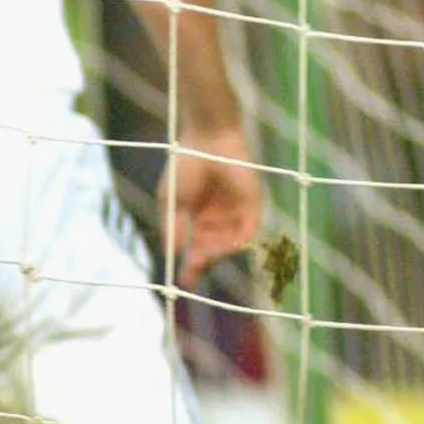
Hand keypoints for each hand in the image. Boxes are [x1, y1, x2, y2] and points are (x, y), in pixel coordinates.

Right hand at [163, 129, 262, 290]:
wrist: (207, 140)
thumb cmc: (185, 166)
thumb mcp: (171, 201)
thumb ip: (173, 228)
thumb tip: (175, 254)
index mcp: (199, 220)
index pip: (197, 250)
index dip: (191, 268)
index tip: (184, 283)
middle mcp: (219, 220)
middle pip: (212, 251)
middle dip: (203, 263)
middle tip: (193, 271)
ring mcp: (236, 214)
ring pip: (229, 244)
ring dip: (217, 253)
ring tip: (204, 253)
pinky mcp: (252, 206)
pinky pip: (248, 231)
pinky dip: (238, 242)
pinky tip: (227, 245)